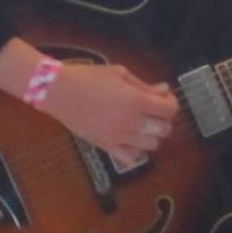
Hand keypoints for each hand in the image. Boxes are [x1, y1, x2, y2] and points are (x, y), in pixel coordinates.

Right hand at [39, 63, 178, 164]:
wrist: (59, 91)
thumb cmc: (90, 77)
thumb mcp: (120, 74)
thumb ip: (144, 85)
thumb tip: (164, 91)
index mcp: (136, 101)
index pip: (169, 110)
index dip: (171, 103)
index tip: (163, 98)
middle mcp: (131, 122)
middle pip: (165, 130)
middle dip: (164, 120)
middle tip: (154, 111)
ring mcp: (119, 137)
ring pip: (152, 146)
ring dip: (153, 135)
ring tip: (143, 125)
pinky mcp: (106, 147)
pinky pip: (131, 158)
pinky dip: (137, 151)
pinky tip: (131, 139)